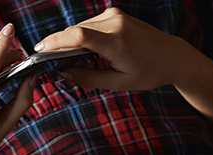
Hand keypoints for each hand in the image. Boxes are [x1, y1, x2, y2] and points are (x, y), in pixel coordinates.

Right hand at [34, 7, 201, 91]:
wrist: (171, 56)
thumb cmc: (148, 72)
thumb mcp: (119, 82)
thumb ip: (89, 79)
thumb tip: (64, 74)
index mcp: (117, 43)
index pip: (79, 37)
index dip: (55, 42)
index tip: (40, 50)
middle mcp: (115, 24)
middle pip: (75, 31)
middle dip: (59, 44)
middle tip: (48, 60)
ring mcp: (115, 16)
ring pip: (81, 26)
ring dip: (70, 41)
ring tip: (64, 58)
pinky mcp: (115, 14)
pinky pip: (90, 24)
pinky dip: (82, 36)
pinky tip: (81, 49)